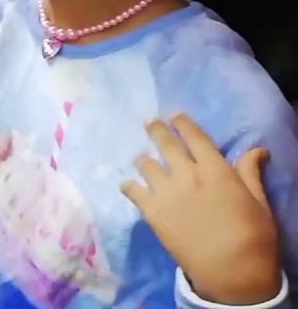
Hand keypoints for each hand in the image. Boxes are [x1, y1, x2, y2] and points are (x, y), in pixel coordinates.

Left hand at [121, 115, 281, 304]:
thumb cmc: (253, 235)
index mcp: (215, 169)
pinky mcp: (152, 211)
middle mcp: (187, 174)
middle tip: (149, 122)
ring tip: (140, 158)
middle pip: (165, 143)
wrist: (231, 270)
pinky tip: (128, 185)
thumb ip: (250, 173)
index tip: (173, 115)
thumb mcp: (258, 201)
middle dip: (156, 129)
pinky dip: (129, 185)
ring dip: (143, 159)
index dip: (182, 123)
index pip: (194, 137)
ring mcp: (166, 192)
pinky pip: (132, 190)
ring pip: (145, 164)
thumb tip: (257, 150)